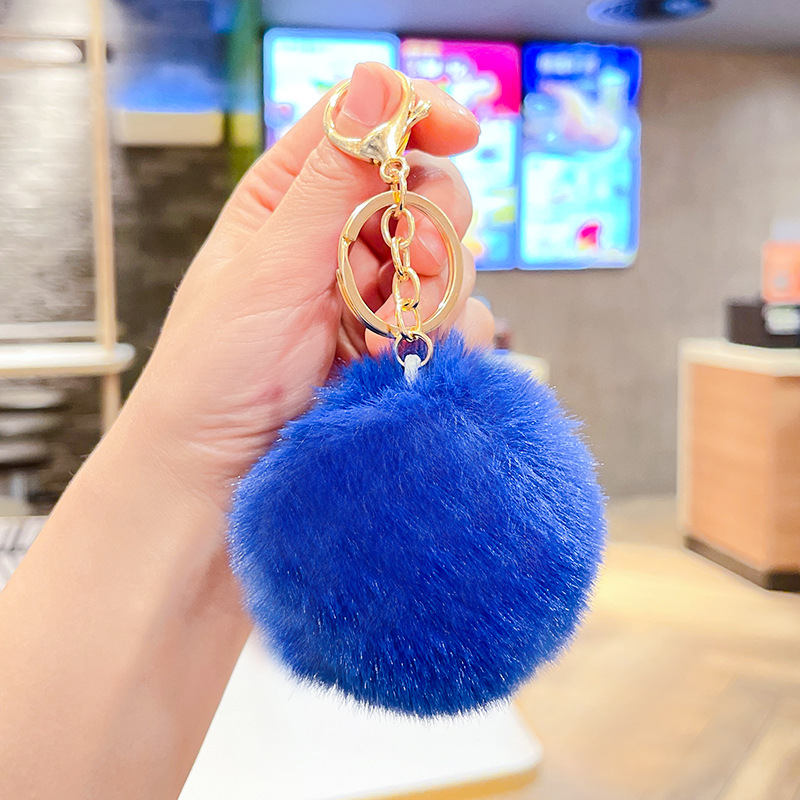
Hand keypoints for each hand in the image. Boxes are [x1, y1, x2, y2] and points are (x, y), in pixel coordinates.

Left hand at [125, 62, 494, 512]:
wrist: (221, 483)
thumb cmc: (214, 375)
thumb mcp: (268, 270)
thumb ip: (331, 182)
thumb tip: (377, 81)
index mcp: (291, 201)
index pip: (365, 124)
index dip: (418, 115)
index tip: (461, 129)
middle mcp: (340, 242)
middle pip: (425, 186)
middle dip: (429, 221)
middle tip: (407, 262)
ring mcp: (376, 297)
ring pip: (452, 258)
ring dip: (435, 292)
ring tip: (383, 338)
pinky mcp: (402, 349)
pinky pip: (461, 324)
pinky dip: (445, 341)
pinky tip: (396, 367)